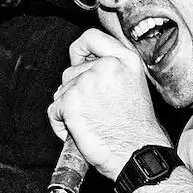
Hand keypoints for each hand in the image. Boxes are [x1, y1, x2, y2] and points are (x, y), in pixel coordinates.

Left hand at [48, 28, 168, 177]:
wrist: (136, 155)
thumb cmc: (138, 131)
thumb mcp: (134, 87)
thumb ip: (113, 71)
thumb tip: (87, 66)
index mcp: (126, 60)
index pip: (91, 37)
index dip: (79, 50)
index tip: (78, 60)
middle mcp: (106, 66)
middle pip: (71, 71)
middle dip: (75, 91)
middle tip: (94, 112)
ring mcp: (86, 82)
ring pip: (61, 91)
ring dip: (68, 109)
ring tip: (91, 124)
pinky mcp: (70, 102)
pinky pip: (54, 110)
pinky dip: (60, 124)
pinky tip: (80, 132)